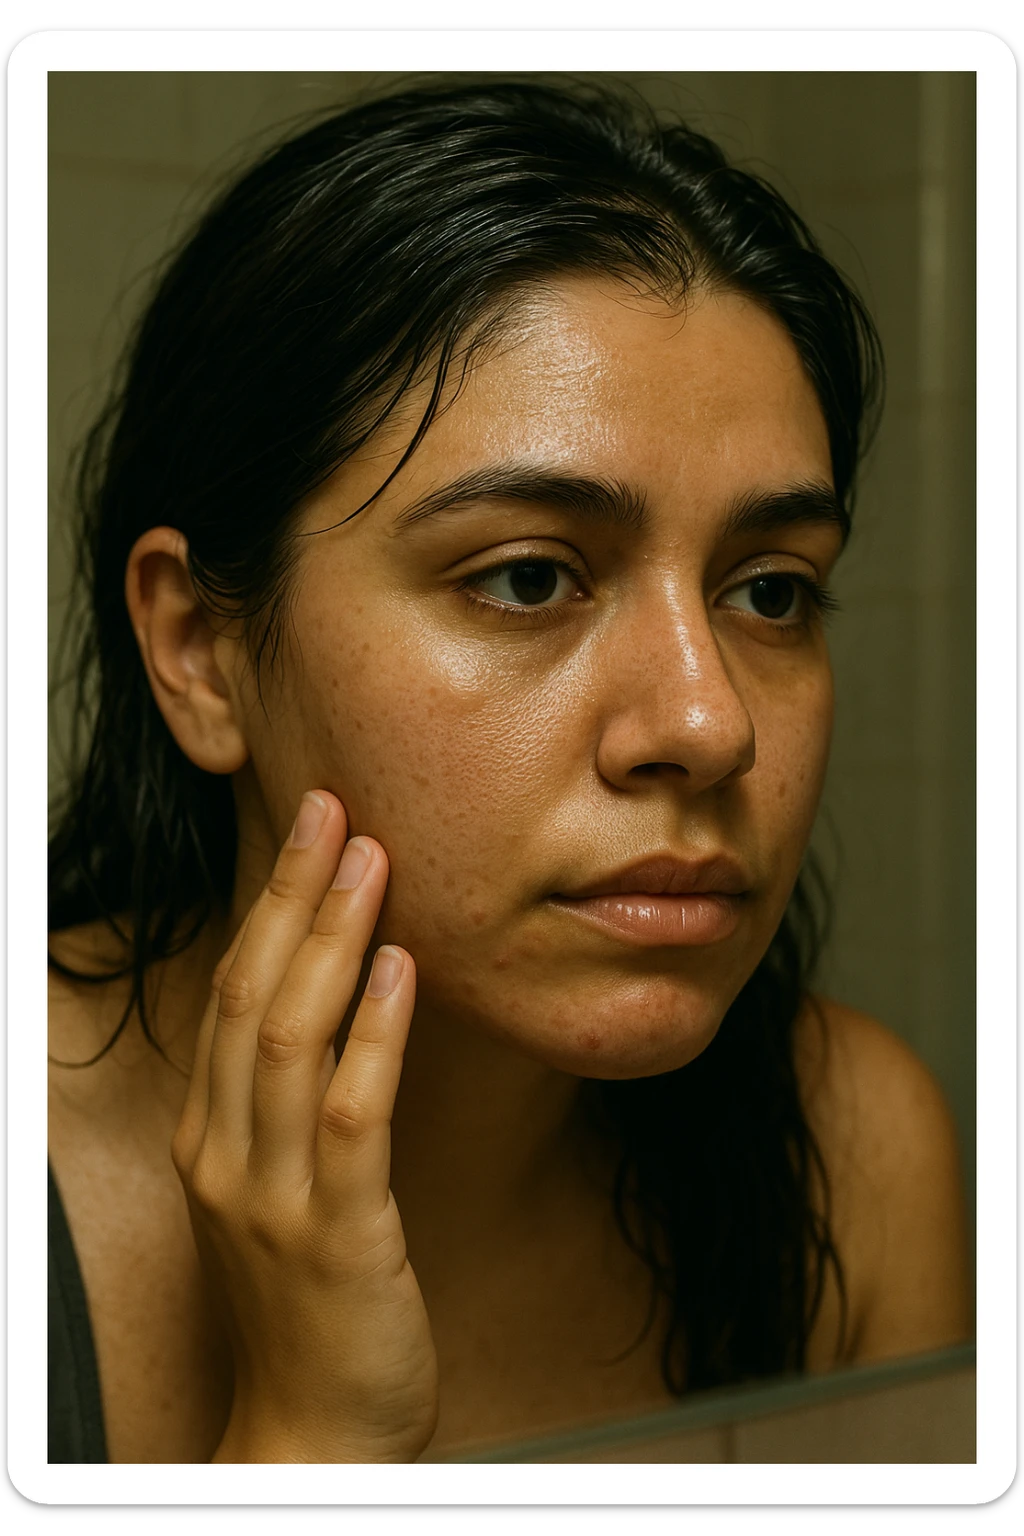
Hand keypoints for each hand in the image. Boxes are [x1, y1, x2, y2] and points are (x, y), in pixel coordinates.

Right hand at [171, 791, 437, 1462]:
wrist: (316, 1431)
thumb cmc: (311, 1305)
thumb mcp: (282, 1190)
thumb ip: (294, 1103)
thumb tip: (348, 1002)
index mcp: (212, 1136)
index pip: (234, 993)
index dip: (272, 907)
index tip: (311, 833)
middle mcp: (226, 1153)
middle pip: (251, 994)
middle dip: (293, 896)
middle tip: (332, 812)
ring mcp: (272, 1194)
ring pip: (290, 1037)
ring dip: (332, 941)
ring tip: (369, 864)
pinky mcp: (336, 1231)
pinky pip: (348, 1113)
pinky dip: (374, 1034)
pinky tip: (400, 972)